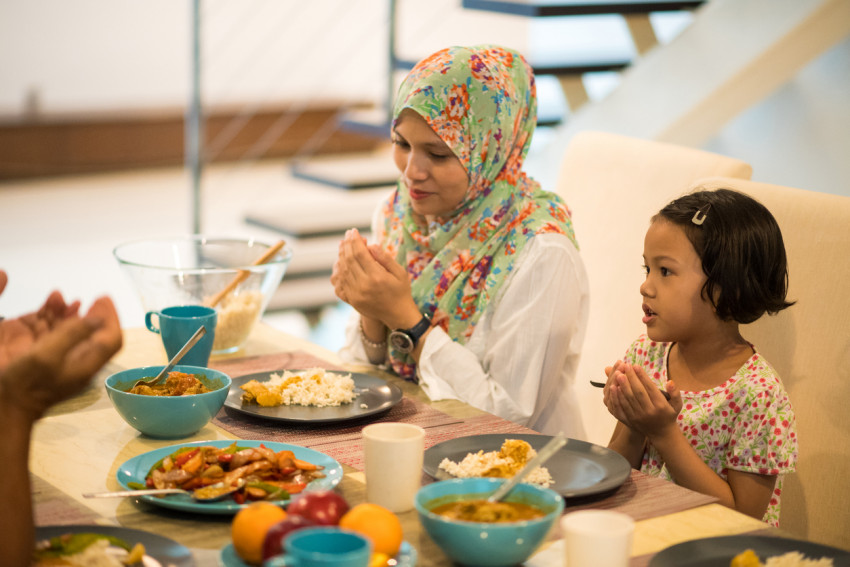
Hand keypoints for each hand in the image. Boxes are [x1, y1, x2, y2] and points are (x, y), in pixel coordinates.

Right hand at [0, 291, 121, 420]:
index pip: (110, 339)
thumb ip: (72, 334)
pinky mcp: (45, 358)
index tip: (103, 299)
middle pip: (96, 335)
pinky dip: (54, 320)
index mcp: (86, 364)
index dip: (111, 318)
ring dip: (71, 314)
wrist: (4, 406)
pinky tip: (50, 307)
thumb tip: (98, 318)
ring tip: (62, 298)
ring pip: (74, 332)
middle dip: (96, 314)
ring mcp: (61, 360)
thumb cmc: (25, 384)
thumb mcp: (48, 356)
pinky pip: (55, 336)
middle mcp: (77, 362)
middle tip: (96, 299)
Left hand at [331, 229, 419, 328]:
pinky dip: (340, 269)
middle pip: (349, 260)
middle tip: (348, 235)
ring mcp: (356, 294)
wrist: (398, 315)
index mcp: (377, 277)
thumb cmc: (401, 291)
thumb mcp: (399, 272)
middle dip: (347, 245)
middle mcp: (364, 286)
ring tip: (343, 244)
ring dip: (341, 255)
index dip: (355, 241)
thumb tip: (371, 245)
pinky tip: (342, 261)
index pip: (360, 254)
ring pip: (343, 270)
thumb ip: (385, 258)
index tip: (354, 231)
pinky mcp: (352, 300)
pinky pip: (341, 281)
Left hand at [603, 362, 680, 438]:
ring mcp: (639, 416)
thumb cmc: (668, 415)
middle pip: (638, 392)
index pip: (650, 388)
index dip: (642, 376)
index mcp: (661, 405)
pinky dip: (617, 397)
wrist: (661, 434)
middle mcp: (650, 411)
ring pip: (629, 399)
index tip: (635, 365)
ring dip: (622, 385)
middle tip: (625, 366)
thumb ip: (675, 392)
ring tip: (618, 373)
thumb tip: (670, 381)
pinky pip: (622, 407)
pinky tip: (613, 387)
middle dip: (631, 378)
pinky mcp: (631, 420)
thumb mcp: (677, 404)